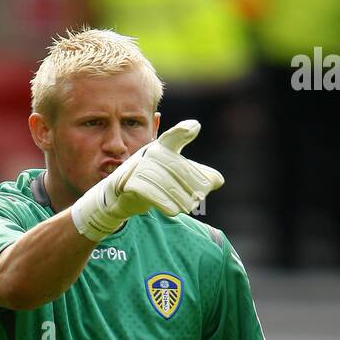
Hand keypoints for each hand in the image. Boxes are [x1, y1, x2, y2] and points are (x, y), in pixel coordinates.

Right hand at [70, 119, 223, 242]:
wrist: (120, 198)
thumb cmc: (152, 183)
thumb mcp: (175, 179)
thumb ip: (197, 177)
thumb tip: (219, 180)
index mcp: (163, 148)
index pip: (173, 137)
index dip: (182, 131)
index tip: (194, 128)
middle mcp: (150, 154)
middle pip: (177, 168)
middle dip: (191, 184)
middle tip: (200, 198)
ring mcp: (138, 167)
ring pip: (165, 182)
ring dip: (180, 197)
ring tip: (188, 207)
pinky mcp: (129, 183)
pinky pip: (149, 192)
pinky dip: (163, 202)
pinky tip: (174, 211)